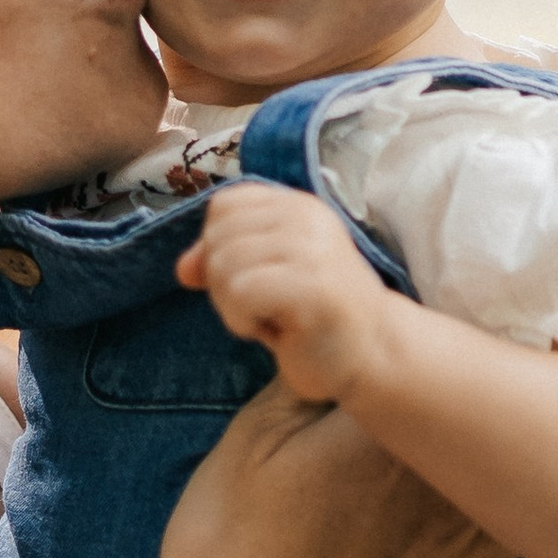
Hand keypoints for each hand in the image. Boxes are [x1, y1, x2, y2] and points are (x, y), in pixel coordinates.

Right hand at [157, 381, 557, 557]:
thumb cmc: (235, 548)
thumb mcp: (255, 433)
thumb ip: (317, 370)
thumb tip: (343, 325)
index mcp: (411, 422)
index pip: (457, 353)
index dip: (445, 346)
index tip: (426, 352)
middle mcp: (469, 477)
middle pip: (518, 414)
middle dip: (498, 403)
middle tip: (459, 402)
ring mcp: (488, 547)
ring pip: (552, 487)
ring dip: (534, 473)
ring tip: (504, 465)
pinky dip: (547, 557)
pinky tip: (514, 544)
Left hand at [176, 185, 394, 406]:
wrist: (374, 353)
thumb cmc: (315, 317)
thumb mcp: (266, 276)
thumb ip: (224, 260)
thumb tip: (183, 268)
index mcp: (298, 205)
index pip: (224, 205)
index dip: (216, 245)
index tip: (246, 279)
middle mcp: (307, 216)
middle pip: (218, 237)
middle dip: (222, 282)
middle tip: (262, 307)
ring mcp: (312, 247)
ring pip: (223, 264)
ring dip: (233, 306)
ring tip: (271, 317)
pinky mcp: (312, 284)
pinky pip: (239, 292)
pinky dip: (243, 320)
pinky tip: (274, 329)